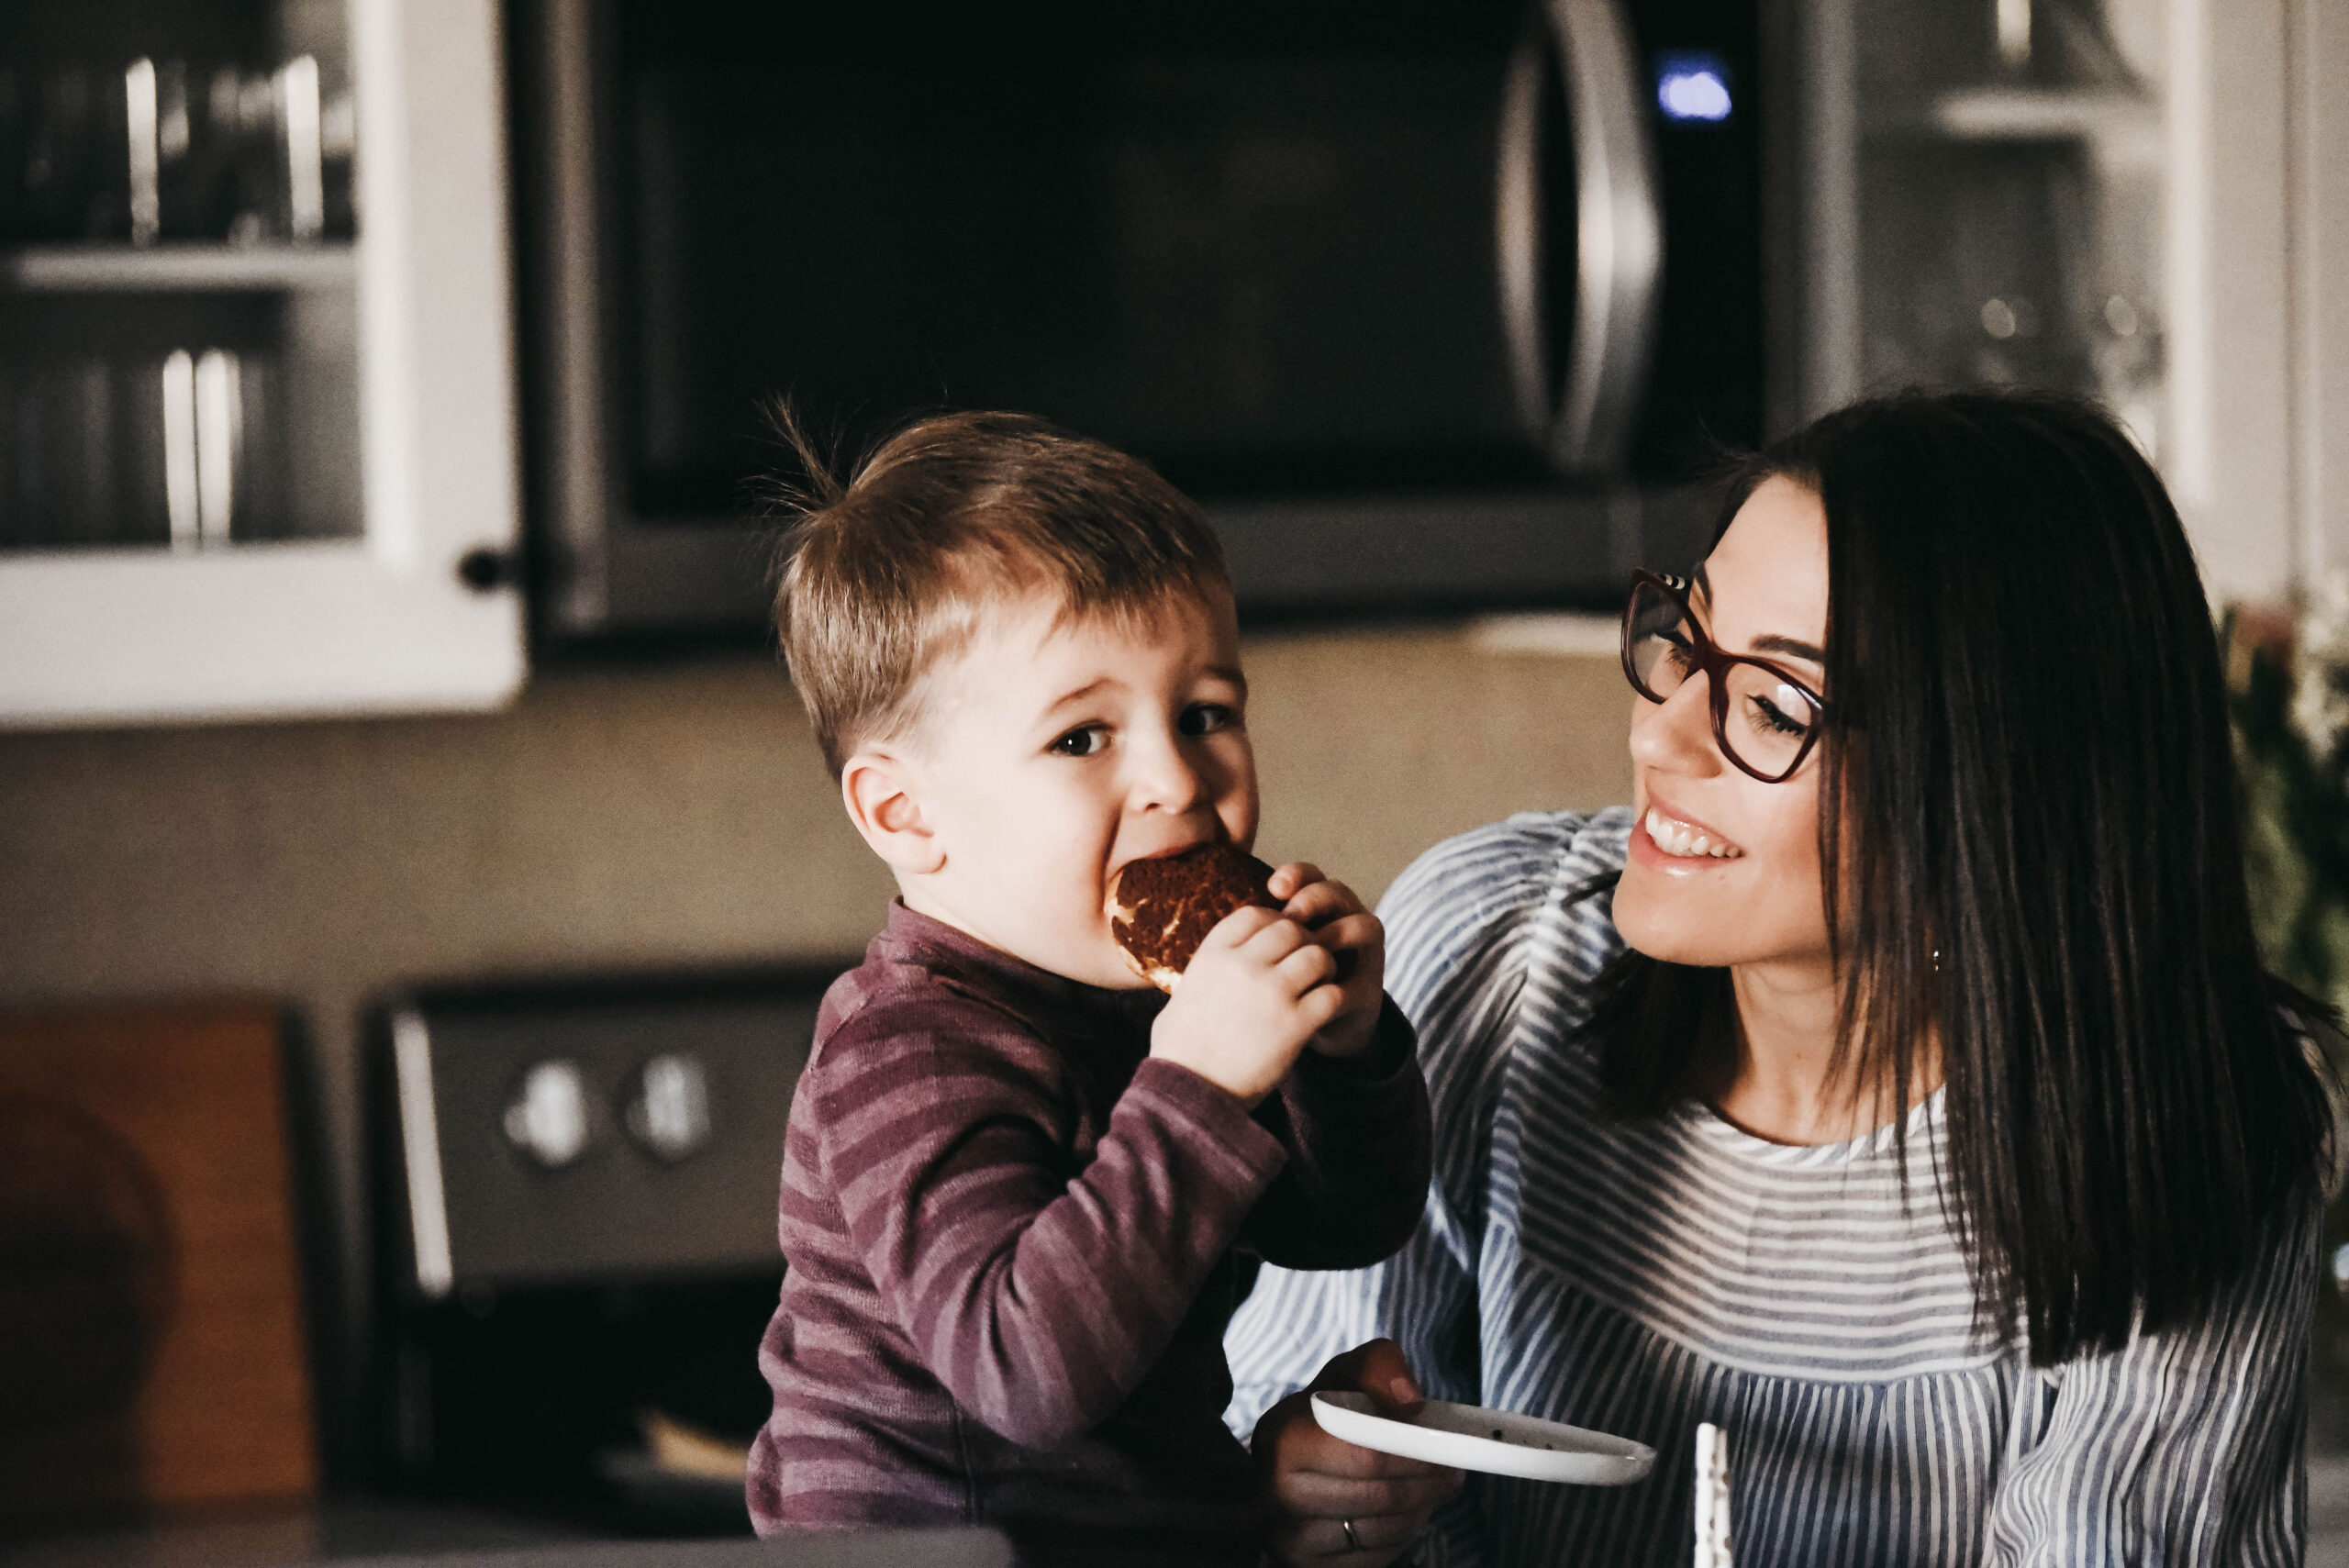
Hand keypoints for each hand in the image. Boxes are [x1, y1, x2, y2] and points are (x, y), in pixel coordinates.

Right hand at [1150, 904, 1345, 1106]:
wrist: (1190, 1091)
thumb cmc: (1180, 1050)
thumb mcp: (1182, 996)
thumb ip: (1204, 971)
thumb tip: (1213, 964)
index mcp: (1213, 955)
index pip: (1254, 914)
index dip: (1272, 922)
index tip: (1277, 943)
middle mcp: (1242, 966)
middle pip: (1291, 929)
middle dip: (1303, 942)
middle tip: (1303, 965)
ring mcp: (1271, 992)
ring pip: (1317, 955)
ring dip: (1323, 969)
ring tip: (1317, 986)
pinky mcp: (1295, 1024)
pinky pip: (1332, 994)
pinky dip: (1333, 1000)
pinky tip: (1322, 1013)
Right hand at [1253, 1339, 1463, 1565]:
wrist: (1286, 1462)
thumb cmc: (1327, 1413)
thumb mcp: (1349, 1373)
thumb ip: (1381, 1368)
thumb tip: (1410, 1401)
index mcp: (1283, 1438)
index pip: (1365, 1456)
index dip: (1414, 1455)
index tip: (1446, 1450)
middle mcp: (1277, 1493)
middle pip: (1378, 1498)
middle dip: (1427, 1485)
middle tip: (1453, 1471)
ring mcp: (1289, 1537)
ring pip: (1380, 1532)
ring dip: (1420, 1510)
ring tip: (1434, 1488)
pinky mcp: (1307, 1567)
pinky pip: (1373, 1559)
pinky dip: (1401, 1536)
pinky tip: (1407, 1512)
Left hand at [1268, 864, 1385, 1059]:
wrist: (1300, 1039)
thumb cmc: (1274, 988)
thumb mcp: (1261, 958)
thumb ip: (1254, 935)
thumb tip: (1223, 914)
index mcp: (1316, 911)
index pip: (1311, 878)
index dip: (1298, 874)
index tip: (1273, 887)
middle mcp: (1343, 926)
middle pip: (1339, 893)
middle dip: (1316, 898)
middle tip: (1292, 914)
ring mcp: (1362, 958)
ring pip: (1367, 926)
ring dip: (1341, 931)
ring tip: (1315, 945)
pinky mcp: (1368, 994)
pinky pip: (1364, 981)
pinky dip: (1342, 985)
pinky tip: (1320, 989)